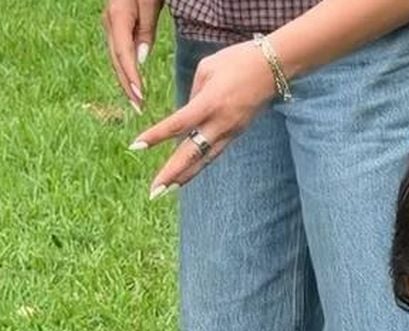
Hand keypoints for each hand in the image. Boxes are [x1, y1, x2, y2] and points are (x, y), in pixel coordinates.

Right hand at [101, 0, 162, 112]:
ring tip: (136, 102)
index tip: (140, 97)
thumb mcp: (150, 3)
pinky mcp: (115, 25)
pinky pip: (119, 51)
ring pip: (117, 57)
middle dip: (127, 85)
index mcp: (118, 17)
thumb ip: (145, 29)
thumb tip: (140, 59)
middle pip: (117, 60)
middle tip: (138, 109)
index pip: (124, 54)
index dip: (131, 77)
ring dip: (126, 80)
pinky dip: (126, 69)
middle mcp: (110, 22)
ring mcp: (110, 24)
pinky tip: (133, 83)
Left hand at [128, 40, 276, 194]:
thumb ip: (192, 93)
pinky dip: (198, 165)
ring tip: (165, 190)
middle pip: (191, 154)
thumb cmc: (237, 61)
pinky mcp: (236, 134)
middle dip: (171, 174)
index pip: (178, 124)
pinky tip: (185, 174)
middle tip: (153, 192)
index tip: (136, 146)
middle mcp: (220, 123)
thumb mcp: (207, 68)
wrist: (272, 68)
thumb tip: (186, 114)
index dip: (156, 136)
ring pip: (204, 161)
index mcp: (210, 103)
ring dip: (184, 177)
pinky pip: (213, 153)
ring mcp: (230, 132)